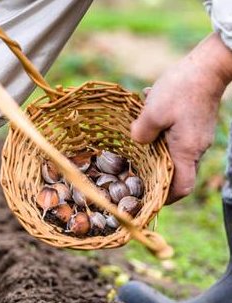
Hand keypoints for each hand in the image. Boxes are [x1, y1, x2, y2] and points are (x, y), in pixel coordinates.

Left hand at [131, 33, 231, 203]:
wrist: (208, 65)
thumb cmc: (181, 89)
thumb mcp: (152, 112)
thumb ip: (141, 133)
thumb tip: (136, 142)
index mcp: (186, 151)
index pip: (181, 188)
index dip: (166, 197)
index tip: (148, 198)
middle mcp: (196, 147)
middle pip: (175, 171)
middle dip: (154, 170)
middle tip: (132, 168)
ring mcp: (197, 135)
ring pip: (172, 149)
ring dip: (154, 142)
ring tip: (138, 127)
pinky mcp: (196, 123)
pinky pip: (175, 133)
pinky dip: (161, 127)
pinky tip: (149, 108)